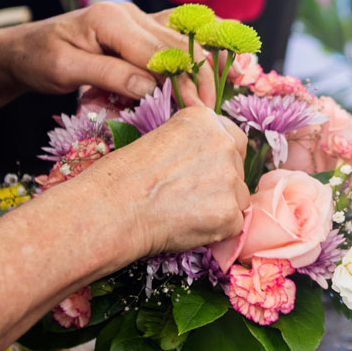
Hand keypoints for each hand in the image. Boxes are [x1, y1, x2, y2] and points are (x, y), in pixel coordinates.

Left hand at [0, 1, 217, 103]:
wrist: (24, 48)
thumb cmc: (39, 59)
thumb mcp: (66, 70)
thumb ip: (109, 75)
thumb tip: (151, 87)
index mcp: (110, 20)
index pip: (157, 53)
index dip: (181, 81)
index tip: (196, 109)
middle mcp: (130, 14)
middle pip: (178, 43)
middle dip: (200, 74)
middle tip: (212, 108)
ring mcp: (138, 19)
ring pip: (185, 35)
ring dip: (208, 57)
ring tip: (236, 77)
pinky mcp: (141, 29)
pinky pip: (178, 33)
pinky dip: (201, 44)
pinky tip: (222, 57)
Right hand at [74, 106, 249, 260]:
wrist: (112, 209)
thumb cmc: (122, 177)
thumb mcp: (158, 139)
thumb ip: (192, 145)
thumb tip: (206, 162)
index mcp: (205, 121)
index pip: (232, 138)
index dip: (218, 159)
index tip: (202, 171)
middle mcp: (224, 144)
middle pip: (237, 169)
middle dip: (220, 183)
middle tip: (188, 196)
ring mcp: (231, 180)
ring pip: (238, 197)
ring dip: (219, 206)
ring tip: (183, 212)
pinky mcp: (230, 213)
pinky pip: (234, 224)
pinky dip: (217, 230)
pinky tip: (189, 226)